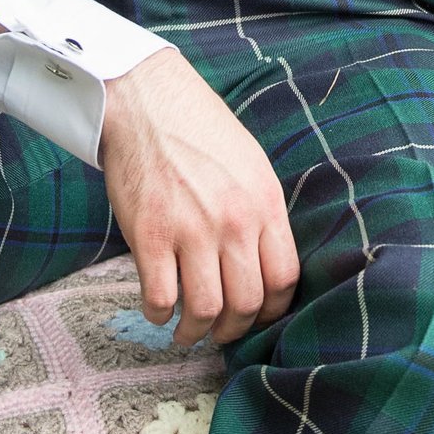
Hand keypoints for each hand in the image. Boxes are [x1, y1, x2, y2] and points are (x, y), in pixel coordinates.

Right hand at [98, 48, 300, 347]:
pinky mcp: (151, 235)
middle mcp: (234, 220)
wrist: (149, 101)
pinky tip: (158, 308)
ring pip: (204, 309)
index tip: (257, 316)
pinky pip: (160, 297)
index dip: (272, 310)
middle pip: (246, 303)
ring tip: (187, 331)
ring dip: (195, 331)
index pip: (284, 279)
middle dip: (233, 328)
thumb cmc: (200, 132)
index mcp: (264, 203)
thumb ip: (261, 213)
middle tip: (219, 330)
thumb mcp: (251, 165)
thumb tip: (266, 263)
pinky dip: (159, 314)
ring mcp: (191, 230)